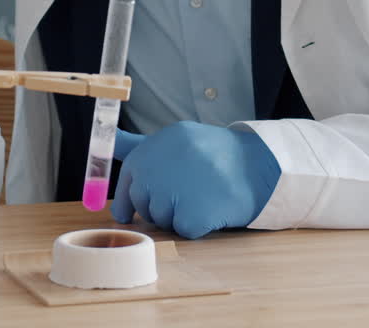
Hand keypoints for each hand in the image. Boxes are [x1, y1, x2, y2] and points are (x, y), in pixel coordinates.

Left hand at [110, 121, 279, 238]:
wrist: (259, 164)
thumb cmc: (215, 155)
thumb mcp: (177, 139)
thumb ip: (139, 146)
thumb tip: (108, 139)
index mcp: (154, 146)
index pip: (128, 179)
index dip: (131, 198)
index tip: (131, 210)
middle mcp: (158, 167)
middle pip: (143, 203)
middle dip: (161, 206)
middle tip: (189, 192)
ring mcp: (174, 192)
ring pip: (162, 220)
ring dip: (180, 216)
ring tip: (203, 195)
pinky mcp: (192, 215)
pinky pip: (184, 230)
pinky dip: (198, 225)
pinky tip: (213, 207)